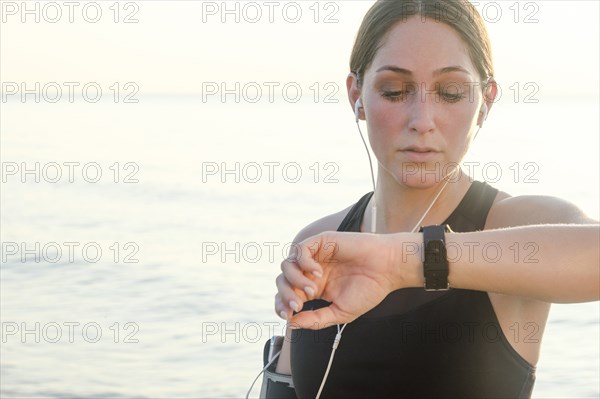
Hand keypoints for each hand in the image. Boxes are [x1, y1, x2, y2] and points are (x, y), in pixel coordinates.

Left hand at [275, 231, 417, 328]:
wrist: (388, 269)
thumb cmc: (369, 290)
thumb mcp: (341, 312)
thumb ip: (316, 319)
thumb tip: (291, 324)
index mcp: (315, 288)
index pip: (288, 295)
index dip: (282, 305)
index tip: (288, 316)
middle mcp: (312, 271)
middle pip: (283, 281)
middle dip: (285, 296)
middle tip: (298, 306)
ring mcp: (316, 256)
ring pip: (287, 265)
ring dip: (294, 281)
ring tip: (313, 290)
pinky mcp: (321, 241)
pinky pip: (300, 250)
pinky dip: (304, 263)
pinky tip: (318, 273)